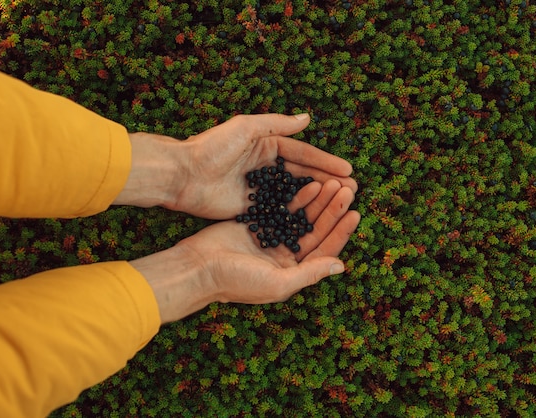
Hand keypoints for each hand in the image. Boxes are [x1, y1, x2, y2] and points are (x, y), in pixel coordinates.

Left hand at [114, 114, 357, 219]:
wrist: (183, 175)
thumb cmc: (211, 148)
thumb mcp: (245, 127)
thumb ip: (276, 124)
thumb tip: (307, 118)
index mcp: (266, 144)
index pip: (302, 153)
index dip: (325, 162)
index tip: (348, 170)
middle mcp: (265, 166)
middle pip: (302, 174)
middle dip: (327, 181)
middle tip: (352, 189)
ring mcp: (259, 188)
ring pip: (294, 193)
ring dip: (317, 198)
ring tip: (340, 203)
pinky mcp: (251, 207)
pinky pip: (278, 209)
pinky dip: (296, 213)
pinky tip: (315, 219)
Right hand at [129, 180, 359, 323]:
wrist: (198, 267)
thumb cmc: (237, 280)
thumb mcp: (277, 282)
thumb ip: (309, 273)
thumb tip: (341, 266)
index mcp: (293, 272)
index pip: (325, 250)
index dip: (341, 232)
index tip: (355, 213)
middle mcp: (287, 256)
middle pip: (317, 230)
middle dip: (333, 211)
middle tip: (348, 190)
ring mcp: (273, 238)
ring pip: (304, 217)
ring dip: (319, 201)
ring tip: (334, 182)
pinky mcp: (260, 224)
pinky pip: (285, 208)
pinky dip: (298, 197)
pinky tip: (311, 184)